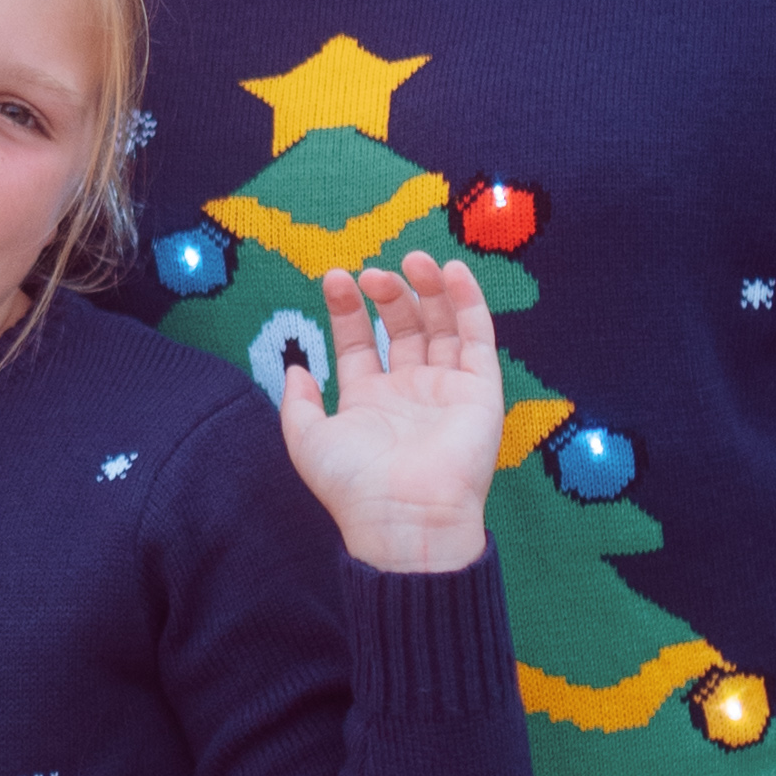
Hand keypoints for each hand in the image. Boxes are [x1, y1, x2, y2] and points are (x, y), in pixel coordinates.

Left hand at [272, 253, 501, 565]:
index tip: (336, 278)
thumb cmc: (354, 485)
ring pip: (441, 326)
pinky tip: (451, 271)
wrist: (405, 516)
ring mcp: (446, 389)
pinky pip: (477, 337)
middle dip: (388, 295)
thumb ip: (297, 403)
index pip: (359, 343)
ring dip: (428, 289)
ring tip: (413, 260)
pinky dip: (467, 302)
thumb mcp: (307, 441)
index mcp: (368, 402)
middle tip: (374, 273)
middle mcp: (409, 392)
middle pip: (401, 328)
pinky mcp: (481, 391)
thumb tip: (294, 368)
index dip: (348, 309)